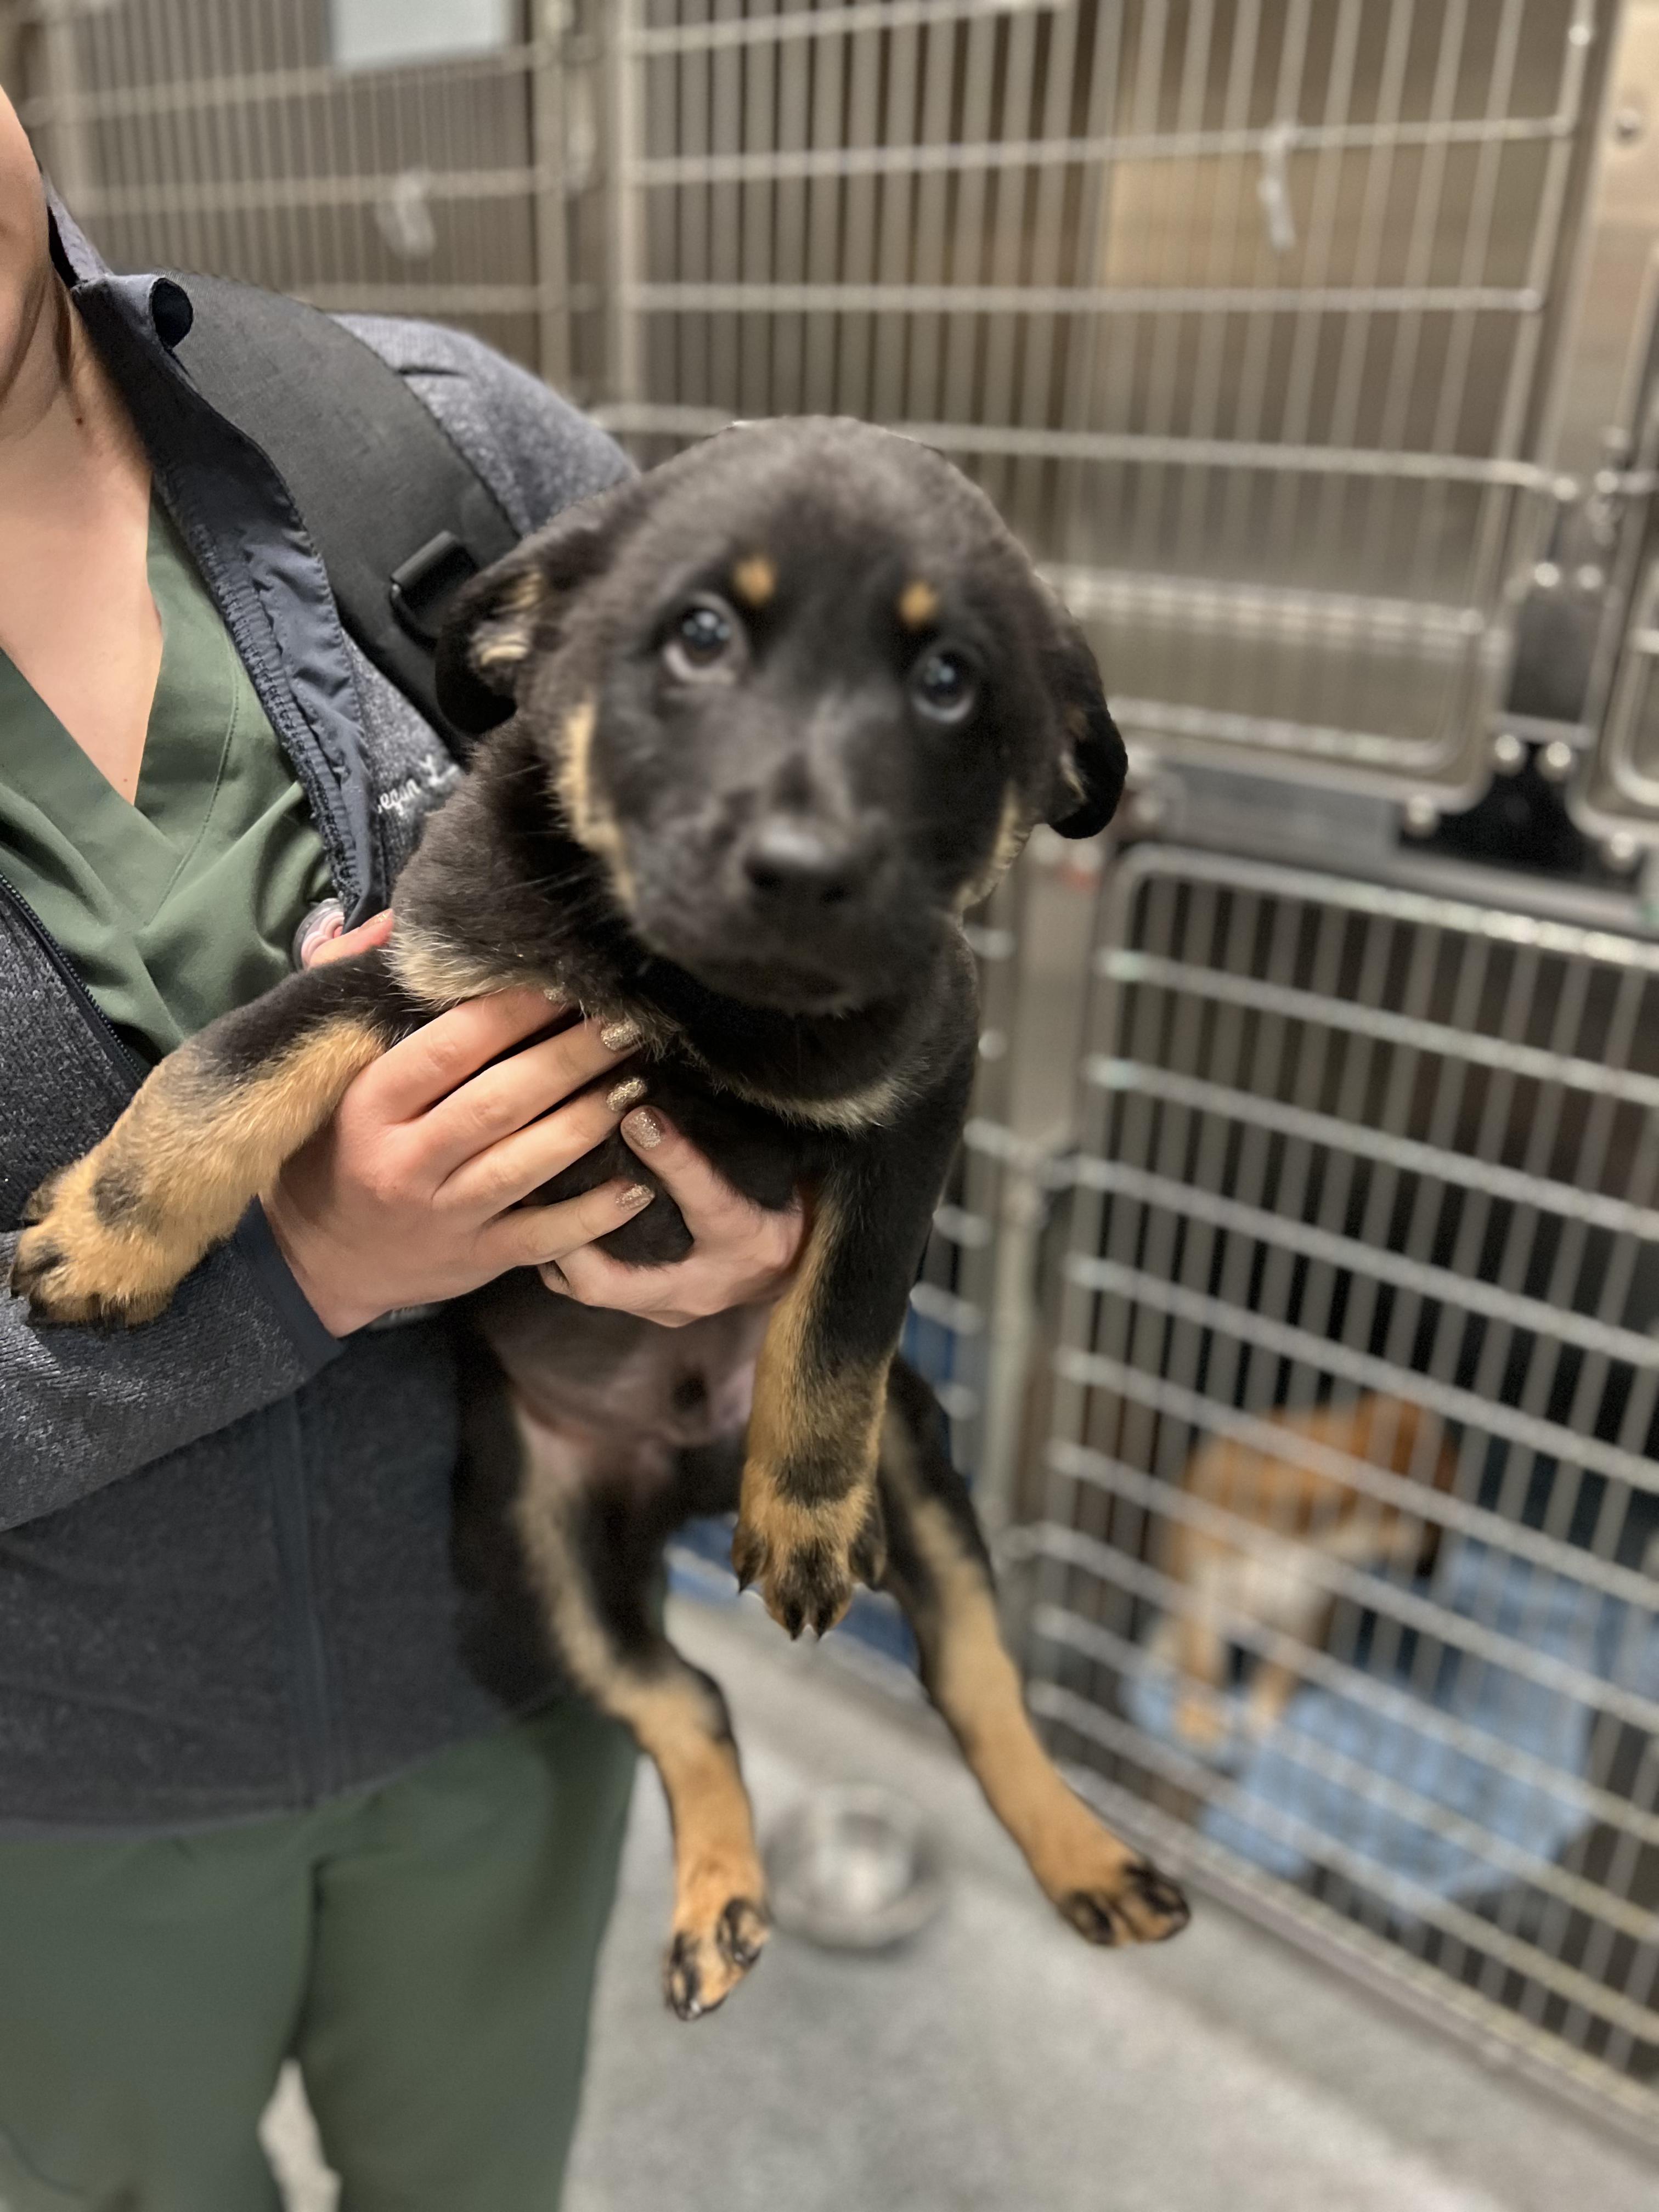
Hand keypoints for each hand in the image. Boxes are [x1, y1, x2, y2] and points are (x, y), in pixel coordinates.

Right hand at [264, 912, 656, 1336]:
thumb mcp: (323, 1074)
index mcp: (370, 1106)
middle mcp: (406, 1163)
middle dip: (569, 1058)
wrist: (312, 1263)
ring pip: (528, 1164)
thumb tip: (392, 923)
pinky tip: (638, 1183)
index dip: (513, 1011)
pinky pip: (545, 1237)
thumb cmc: (328, 1150)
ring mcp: (444, 1216)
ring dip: (590, 1121)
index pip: (450, 1048)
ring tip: (638, 1082)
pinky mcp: (475, 1261)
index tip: (562, 981)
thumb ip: (347, 991)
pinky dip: (595, 1213)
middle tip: (623, 1025)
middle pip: (501, 1101)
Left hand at [541, 1104, 803, 1327]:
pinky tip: (544, 1216)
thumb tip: (672, 1079)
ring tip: (526, 1196)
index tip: (638, 1113)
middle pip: (618, 1281)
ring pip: (593, 1290)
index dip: (671, 1159)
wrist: (802, 1263)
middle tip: (536, 1186)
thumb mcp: (776, 1164)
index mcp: (750, 1239)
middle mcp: (708, 1285)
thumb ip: (727, 1134)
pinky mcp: (654, 1313)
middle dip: (569, 1234)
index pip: (708, 1200)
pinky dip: (566, 1257)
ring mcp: (674, 1308)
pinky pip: (595, 1289)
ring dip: (555, 1247)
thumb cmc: (785, 1197)